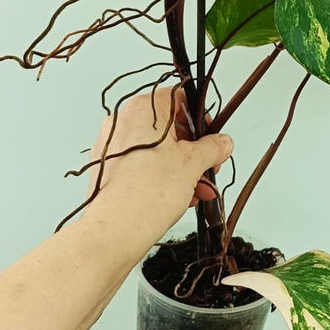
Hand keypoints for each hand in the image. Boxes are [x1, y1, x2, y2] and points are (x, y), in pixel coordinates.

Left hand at [83, 87, 233, 247]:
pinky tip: (180, 196)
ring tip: (198, 189)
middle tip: (208, 165)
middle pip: (168, 127)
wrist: (116, 230)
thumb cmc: (145, 194)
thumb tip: (222, 143)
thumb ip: (213, 148)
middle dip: (194, 150)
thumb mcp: (193, 164)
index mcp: (143, 110)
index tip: (210, 135)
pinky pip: (141, 166)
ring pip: (156, 150)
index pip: (179, 98)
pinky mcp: (107, 170)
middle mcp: (122, 123)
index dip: (200, 118)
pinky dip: (161, 176)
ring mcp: (112, 147)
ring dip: (182, 168)